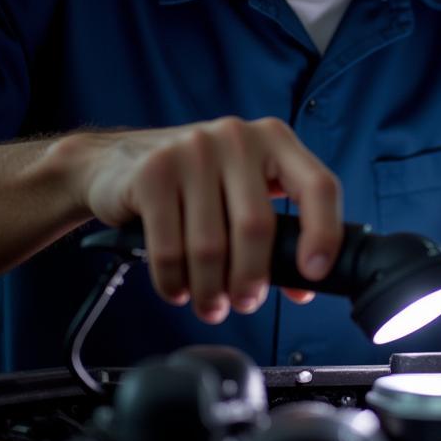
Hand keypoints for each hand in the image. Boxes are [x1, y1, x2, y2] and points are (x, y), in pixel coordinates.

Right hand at [66, 117, 342, 322]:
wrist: (116, 162)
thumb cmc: (195, 183)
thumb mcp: (242, 190)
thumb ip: (277, 228)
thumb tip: (304, 285)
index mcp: (275, 140)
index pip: (318, 185)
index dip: (324, 233)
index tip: (314, 274)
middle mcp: (237, 137)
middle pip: (257, 226)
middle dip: (251, 279)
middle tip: (245, 302)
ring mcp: (193, 150)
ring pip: (211, 245)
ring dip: (211, 290)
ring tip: (210, 303)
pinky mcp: (153, 173)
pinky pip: (169, 249)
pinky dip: (175, 283)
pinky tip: (177, 289)